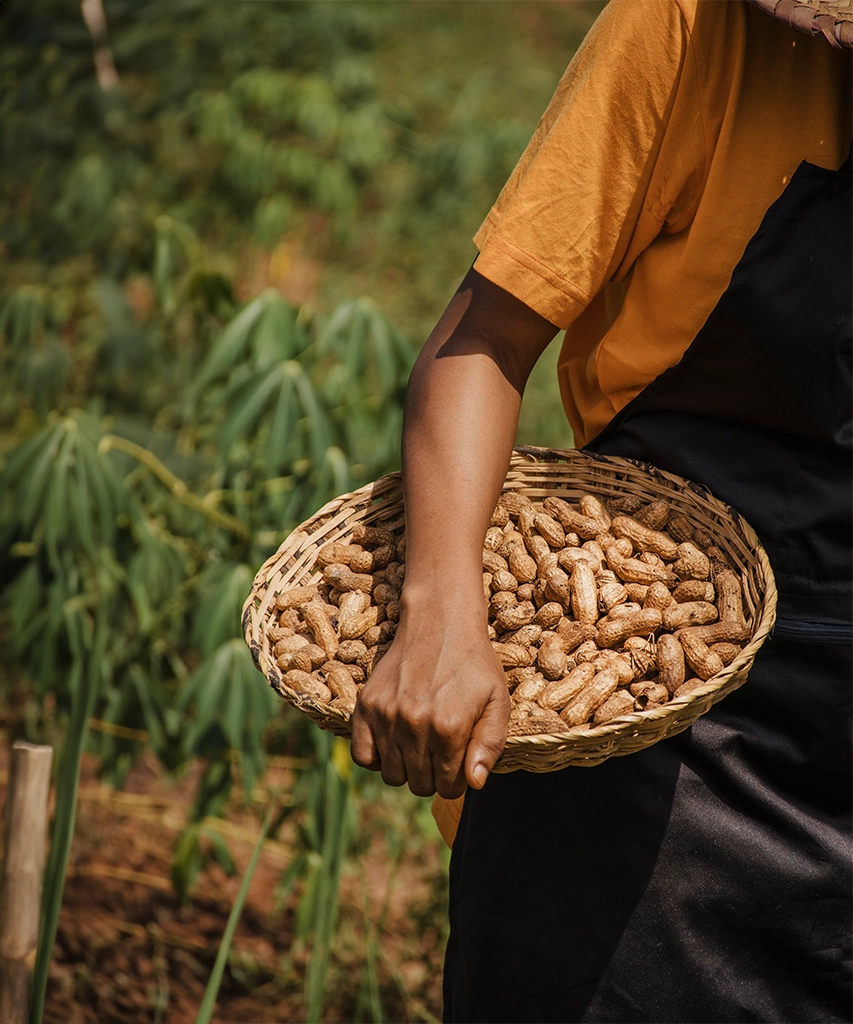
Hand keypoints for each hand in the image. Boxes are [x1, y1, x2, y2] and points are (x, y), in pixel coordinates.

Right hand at [350, 609, 509, 798]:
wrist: (440, 621)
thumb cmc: (473, 662)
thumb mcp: (497, 700)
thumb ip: (490, 744)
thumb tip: (475, 782)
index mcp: (449, 728)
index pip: (449, 787)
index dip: (457, 778)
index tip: (459, 760)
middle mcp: (414, 724)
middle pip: (419, 785)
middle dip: (434, 775)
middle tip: (441, 750)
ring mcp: (387, 715)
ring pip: (392, 775)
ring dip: (408, 768)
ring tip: (420, 744)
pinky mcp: (367, 705)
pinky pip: (362, 756)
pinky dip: (377, 758)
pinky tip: (393, 743)